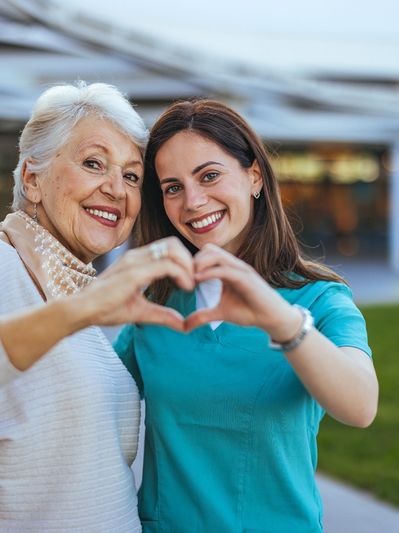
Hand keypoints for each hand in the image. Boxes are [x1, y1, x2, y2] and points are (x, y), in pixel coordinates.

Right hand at [77, 237, 193, 330]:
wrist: (82, 310)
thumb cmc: (105, 308)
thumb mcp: (141, 311)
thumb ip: (162, 315)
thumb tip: (183, 324)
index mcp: (137, 261)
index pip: (168, 248)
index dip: (184, 261)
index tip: (190, 281)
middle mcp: (137, 256)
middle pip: (173, 243)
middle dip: (189, 260)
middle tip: (193, 281)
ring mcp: (135, 261)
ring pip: (173, 250)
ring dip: (188, 266)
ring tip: (190, 285)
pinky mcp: (134, 272)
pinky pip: (166, 265)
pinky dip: (181, 274)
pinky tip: (185, 288)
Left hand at [185, 244, 300, 339]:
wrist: (272, 318)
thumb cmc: (249, 312)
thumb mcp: (220, 313)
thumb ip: (203, 316)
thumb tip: (184, 326)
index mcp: (227, 270)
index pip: (206, 254)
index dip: (192, 262)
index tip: (181, 277)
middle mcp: (234, 266)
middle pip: (209, 249)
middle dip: (193, 260)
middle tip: (183, 277)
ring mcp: (240, 270)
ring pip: (216, 254)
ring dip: (199, 263)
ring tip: (189, 279)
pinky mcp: (246, 278)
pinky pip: (225, 269)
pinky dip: (209, 273)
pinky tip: (197, 281)